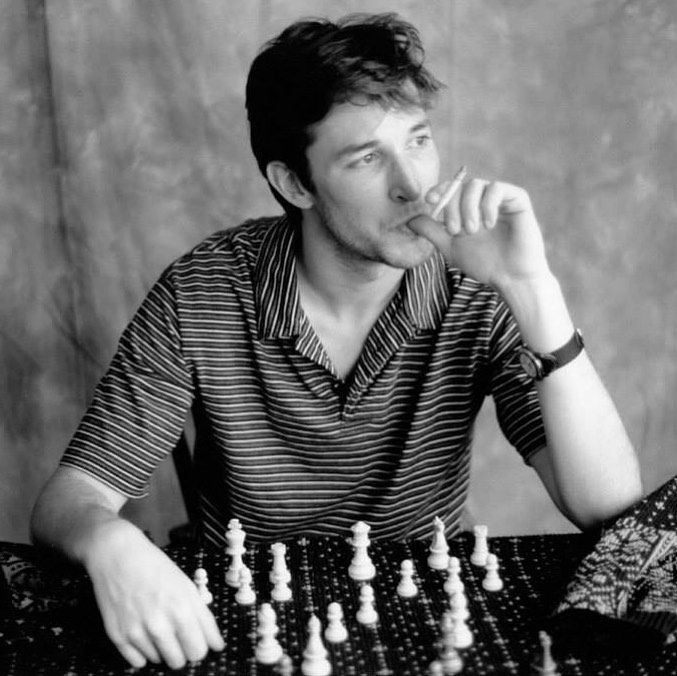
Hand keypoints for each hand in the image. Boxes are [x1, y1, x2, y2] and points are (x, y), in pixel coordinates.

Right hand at [84, 522, 223, 668]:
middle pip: (181, 661)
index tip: (202, 643)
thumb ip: (203, 618)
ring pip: (160, 662)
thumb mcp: (187, 586)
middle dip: (184, 651)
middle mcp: (159, 624)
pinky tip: (144, 632)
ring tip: (159, 625)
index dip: (203, 646)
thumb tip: (216, 645)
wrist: (118, 556)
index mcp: (181, 609)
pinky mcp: (118, 636)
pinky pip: (138, 662)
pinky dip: (144, 652)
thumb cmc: (155, 567)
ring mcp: (137, 632)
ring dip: (163, 649)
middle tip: (181, 635)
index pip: (200, 650)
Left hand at [408, 176, 550, 290]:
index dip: (438, 189)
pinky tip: (488, 224)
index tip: (429, 200)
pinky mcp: (518, 199)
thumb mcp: (450, 247)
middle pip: (460, 185)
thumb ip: (431, 231)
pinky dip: (488, 204)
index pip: (450, 188)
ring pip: (477, 185)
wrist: (511, 278)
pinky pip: (498, 189)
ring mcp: (500, 198)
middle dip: (452, 206)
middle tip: (454, 230)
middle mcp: (482, 199)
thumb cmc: (483, 263)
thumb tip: (409, 219)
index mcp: (467, 207)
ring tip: (471, 231)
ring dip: (468, 207)